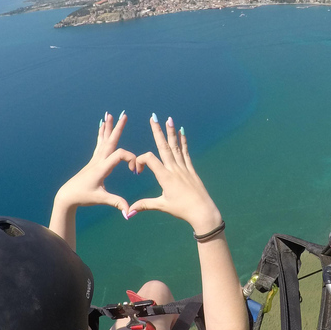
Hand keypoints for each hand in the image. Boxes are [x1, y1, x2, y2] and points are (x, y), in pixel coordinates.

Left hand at [54, 112, 136, 215]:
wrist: (67, 195)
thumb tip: (128, 213)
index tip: (135, 172)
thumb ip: (116, 203)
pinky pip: (99, 144)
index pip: (119, 155)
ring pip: (104, 140)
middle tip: (124, 114)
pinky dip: (102, 134)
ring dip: (109, 127)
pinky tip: (102, 126)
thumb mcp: (101, 199)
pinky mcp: (93, 161)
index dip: (131, 160)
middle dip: (118, 128)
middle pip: (110, 140)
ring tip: (110, 115)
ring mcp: (95, 159)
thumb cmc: (83, 196)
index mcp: (102, 167)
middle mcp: (98, 160)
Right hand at [129, 114, 221, 233]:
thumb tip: (128, 212)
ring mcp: (184, 168)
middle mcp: (174, 169)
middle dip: (158, 131)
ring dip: (171, 132)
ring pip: (175, 147)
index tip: (137, 170)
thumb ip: (144, 205)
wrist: (202, 211)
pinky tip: (181, 132)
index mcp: (165, 177)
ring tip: (169, 119)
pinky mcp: (191, 170)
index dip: (140, 160)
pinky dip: (183, 142)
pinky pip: (186, 153)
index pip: (150, 159)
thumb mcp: (162, 206)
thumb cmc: (182, 209)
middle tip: (153, 117)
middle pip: (164, 146)